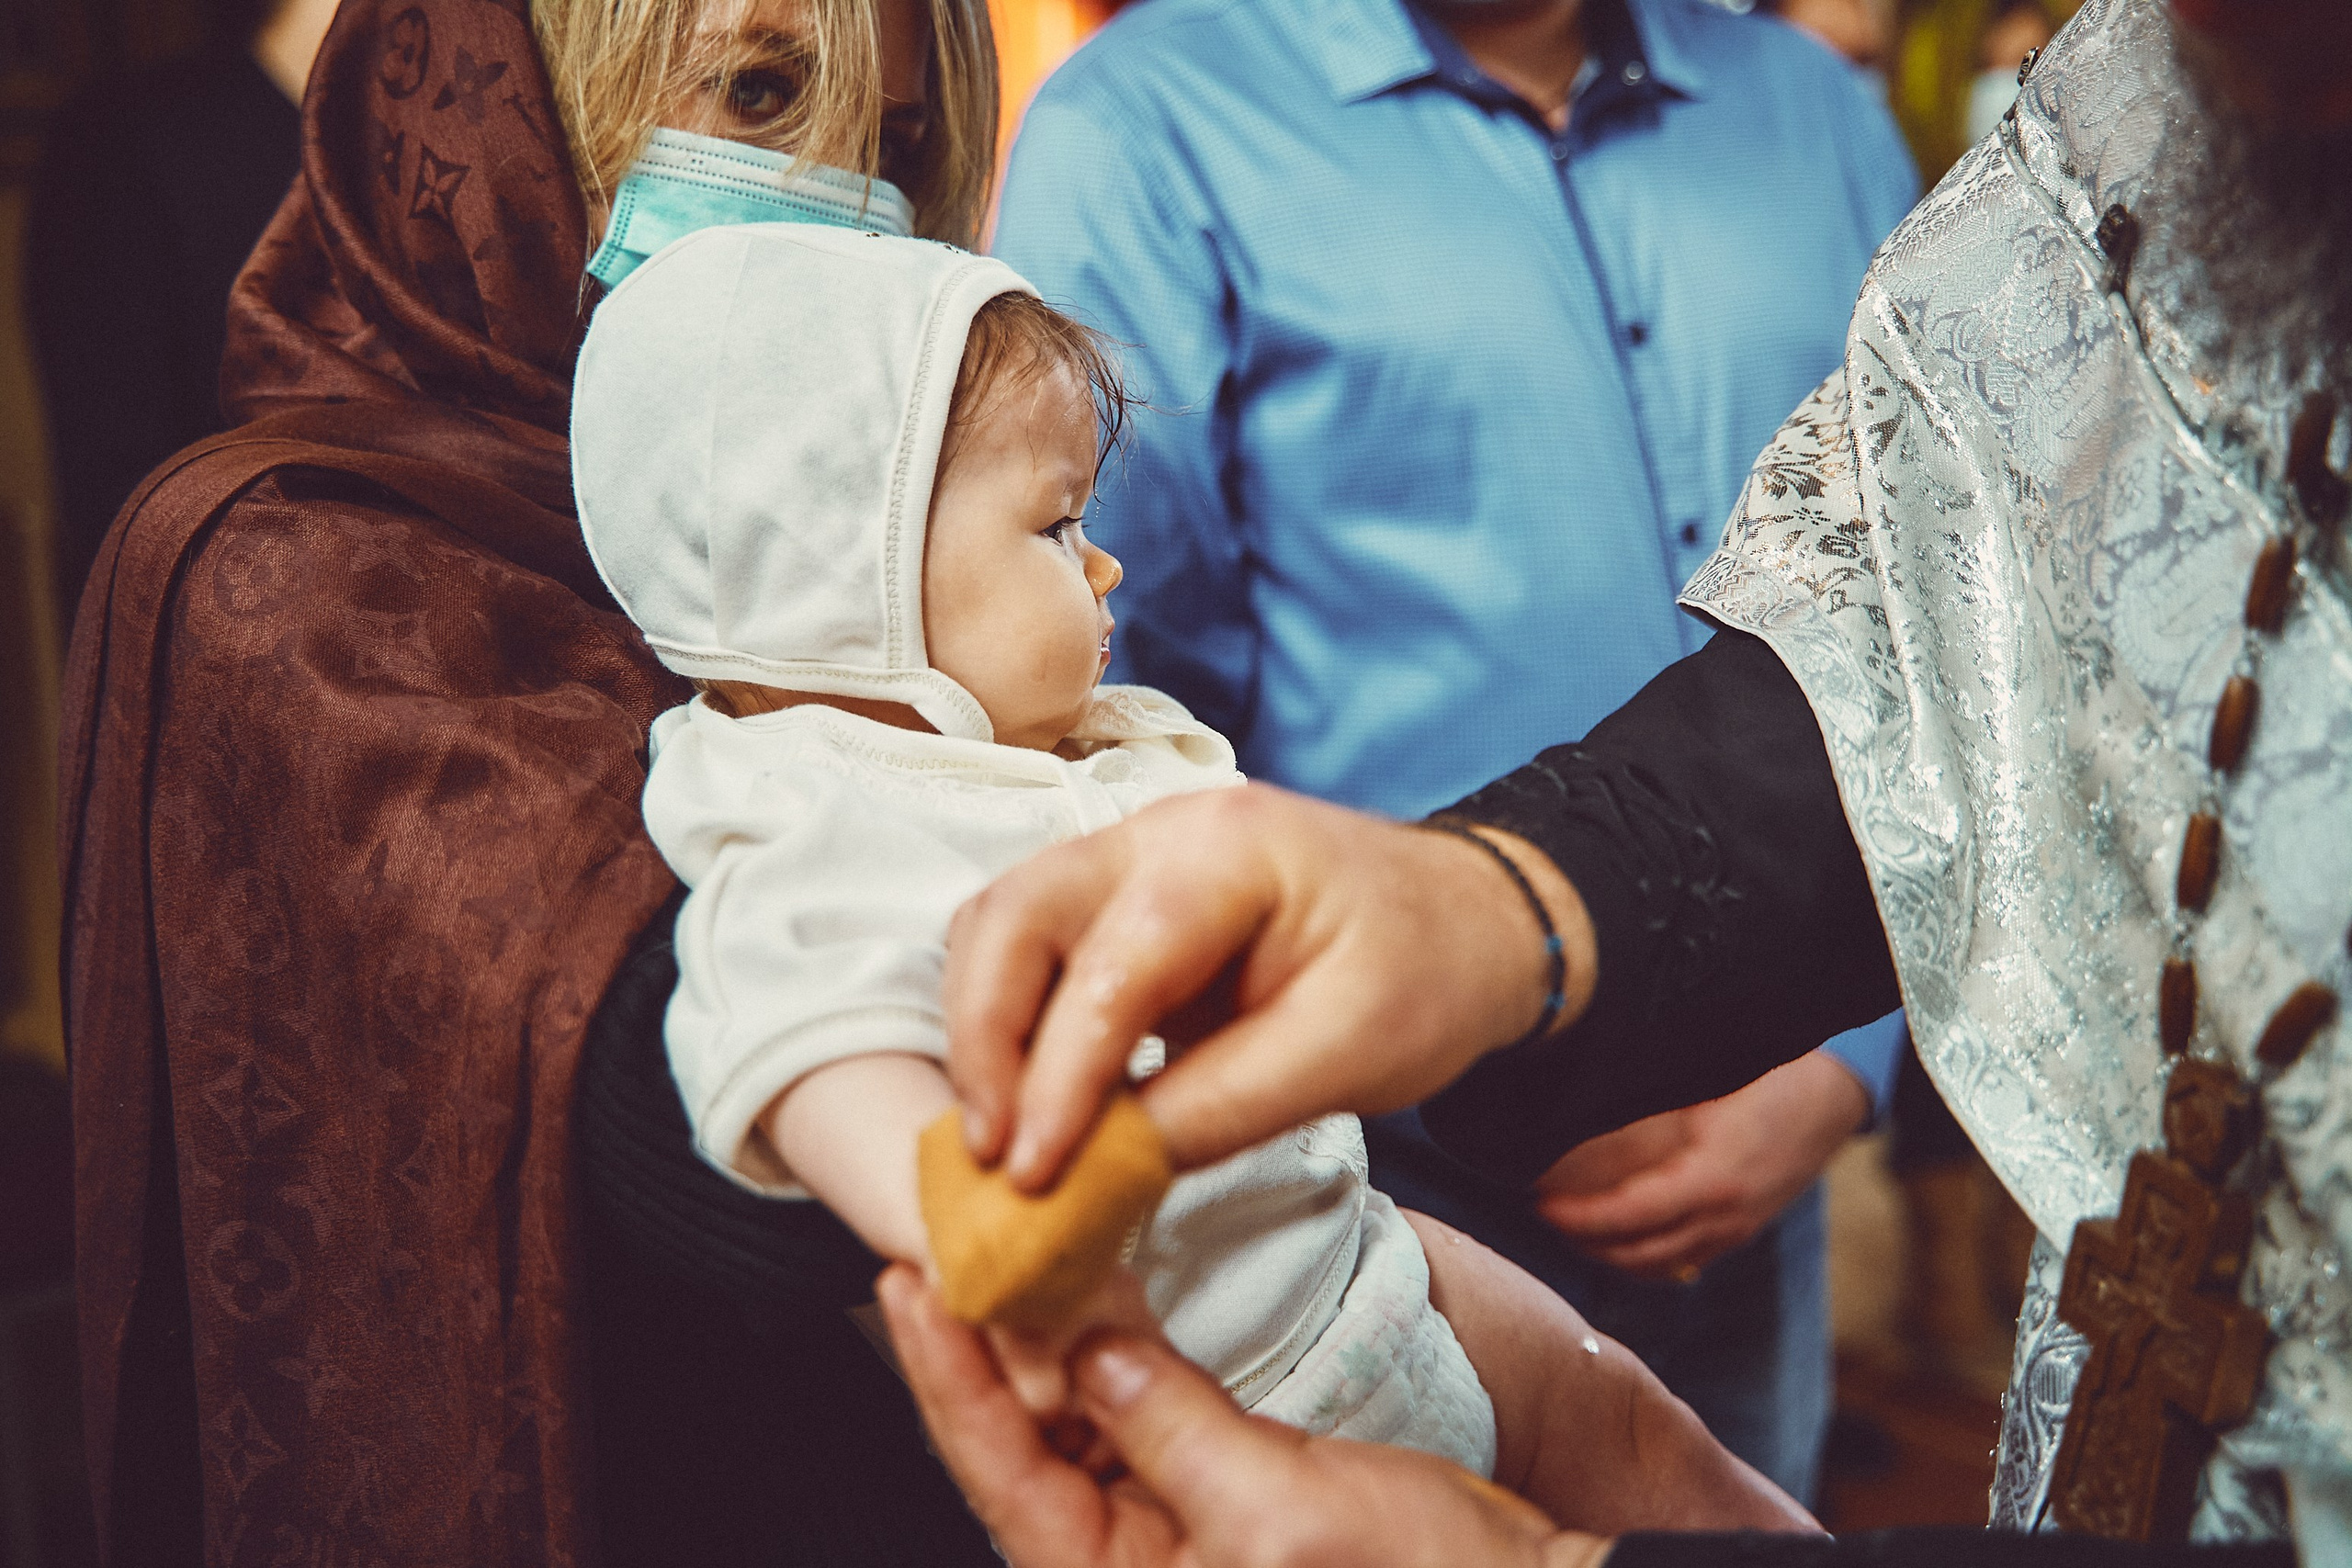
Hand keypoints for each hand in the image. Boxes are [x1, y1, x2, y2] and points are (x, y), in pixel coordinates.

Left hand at [876, 1264, 1613, 1567]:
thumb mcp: (1279, 1509)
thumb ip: (1168, 1427)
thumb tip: (1086, 1351)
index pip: (1001, 1479)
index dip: (947, 1378)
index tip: (908, 1285)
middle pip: (1017, 1454)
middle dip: (982, 1349)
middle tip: (944, 1244)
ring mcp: (1169, 1542)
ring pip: (1069, 1433)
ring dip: (1041, 1345)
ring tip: (1003, 1251)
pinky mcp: (1213, 1505)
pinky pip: (1132, 1427)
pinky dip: (1108, 1360)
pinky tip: (1091, 1297)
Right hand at [944, 784, 1594, 1189]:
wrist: (1470, 921)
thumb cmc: (1427, 976)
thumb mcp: (1347, 1058)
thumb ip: (1219, 1109)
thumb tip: (1098, 1168)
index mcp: (1229, 852)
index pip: (1111, 966)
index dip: (1059, 1077)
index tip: (1033, 1175)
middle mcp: (1158, 831)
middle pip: (1015, 915)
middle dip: (987, 1039)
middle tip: (992, 1155)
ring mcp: (1131, 853)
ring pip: (1002, 923)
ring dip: (985, 1028)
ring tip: (1000, 1138)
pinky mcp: (1120, 896)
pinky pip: (1031, 945)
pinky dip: (1010, 1019)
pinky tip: (1031, 1100)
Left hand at [1533, 1050, 1868, 1279]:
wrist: (1832, 1100)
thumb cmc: (1770, 1078)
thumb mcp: (1709, 1083)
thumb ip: (1654, 1101)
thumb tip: (1586, 1100)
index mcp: (1713, 1178)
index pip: (1631, 1212)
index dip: (1581, 1216)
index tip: (1540, 1203)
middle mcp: (1724, 1215)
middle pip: (1638, 1252)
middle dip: (1583, 1241)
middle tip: (1537, 1216)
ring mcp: (1735, 1230)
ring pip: (1658, 1265)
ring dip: (1608, 1255)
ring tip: (1564, 1229)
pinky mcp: (1740, 1232)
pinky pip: (1681, 1260)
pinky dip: (1642, 1260)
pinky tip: (1611, 1243)